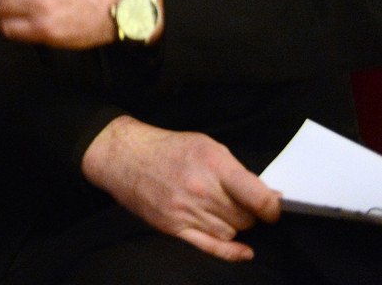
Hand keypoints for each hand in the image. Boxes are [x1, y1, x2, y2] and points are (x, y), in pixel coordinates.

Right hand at [82, 116, 280, 261]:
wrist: (125, 156)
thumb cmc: (168, 148)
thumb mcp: (206, 145)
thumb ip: (236, 171)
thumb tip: (268, 196)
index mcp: (213, 163)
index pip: (259, 199)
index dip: (273, 208)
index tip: (273, 207)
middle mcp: (202, 189)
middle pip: (246, 218)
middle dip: (248, 212)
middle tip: (237, 201)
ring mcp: (187, 211)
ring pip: (231, 232)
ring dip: (233, 224)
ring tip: (218, 207)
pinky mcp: (174, 227)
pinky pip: (212, 247)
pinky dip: (232, 252)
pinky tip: (243, 251)